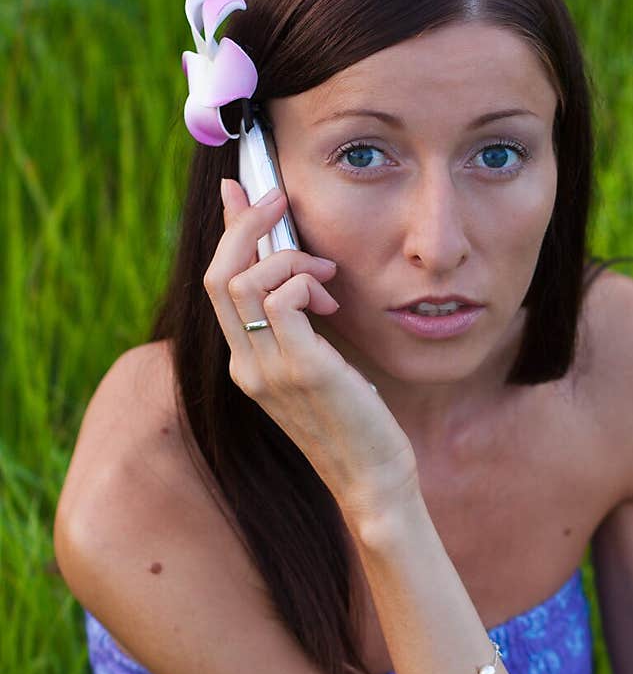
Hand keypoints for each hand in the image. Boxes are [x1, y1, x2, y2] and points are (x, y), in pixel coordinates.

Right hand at [203, 179, 419, 523]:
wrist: (373, 483)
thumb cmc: (357, 425)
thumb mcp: (323, 366)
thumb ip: (305, 325)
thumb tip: (306, 277)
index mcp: (246, 364)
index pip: (218, 285)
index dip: (228, 232)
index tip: (241, 190)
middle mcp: (245, 366)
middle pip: (218, 275)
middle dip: (246, 224)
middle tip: (278, 198)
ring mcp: (267, 370)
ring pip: (243, 280)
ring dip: (288, 258)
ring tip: (327, 273)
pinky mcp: (301, 369)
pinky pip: (282, 300)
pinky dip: (305, 282)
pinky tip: (333, 300)